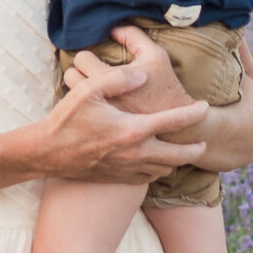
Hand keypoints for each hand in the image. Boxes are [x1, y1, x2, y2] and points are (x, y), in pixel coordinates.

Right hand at [27, 43, 209, 183]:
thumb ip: (118, 78)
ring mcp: (128, 169)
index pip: (175, 121)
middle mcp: (136, 153)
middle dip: (195, 149)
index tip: (205, 108)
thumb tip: (142, 73)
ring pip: (165, 169)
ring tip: (179, 150)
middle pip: (179, 155)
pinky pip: (148, 179)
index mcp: (133, 129)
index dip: (194, 113)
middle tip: (203, 142)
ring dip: (176, 161)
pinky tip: (155, 162)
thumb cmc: (66, 119)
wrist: (47, 153)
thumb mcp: (88, 90)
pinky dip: (157, 170)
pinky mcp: (119, 178)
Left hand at [80, 25, 208, 123]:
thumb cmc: (166, 87)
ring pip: (71, 96)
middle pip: (71, 77)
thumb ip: (133, 37)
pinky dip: (85, 107)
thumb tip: (112, 28)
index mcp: (107, 79)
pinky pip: (79, 113)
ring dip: (79, 90)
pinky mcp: (97, 130)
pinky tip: (98, 105)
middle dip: (80, 72)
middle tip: (91, 73)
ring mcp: (95, 117)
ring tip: (93, 89)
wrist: (178, 127)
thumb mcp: (156, 56)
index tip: (96, 60)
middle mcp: (96, 100)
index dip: (88, 57)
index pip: (81, 59)